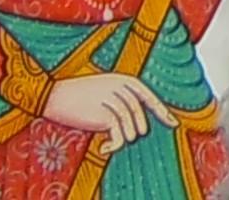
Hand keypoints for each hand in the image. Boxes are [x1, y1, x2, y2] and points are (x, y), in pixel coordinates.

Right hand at [45, 71, 165, 151]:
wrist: (56, 96)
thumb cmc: (79, 96)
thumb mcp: (104, 91)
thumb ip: (123, 101)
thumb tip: (140, 125)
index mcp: (125, 80)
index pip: (149, 97)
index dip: (162, 111)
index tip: (173, 123)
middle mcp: (122, 88)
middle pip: (141, 116)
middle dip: (135, 131)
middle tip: (121, 136)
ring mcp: (114, 100)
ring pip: (132, 129)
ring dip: (123, 138)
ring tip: (109, 139)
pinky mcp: (105, 115)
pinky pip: (120, 137)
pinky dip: (115, 146)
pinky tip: (104, 148)